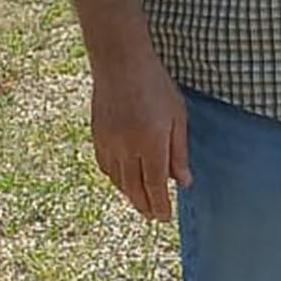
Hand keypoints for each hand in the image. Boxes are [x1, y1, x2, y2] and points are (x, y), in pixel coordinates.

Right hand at [90, 49, 190, 219]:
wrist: (120, 63)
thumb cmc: (155, 86)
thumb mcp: (178, 117)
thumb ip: (179, 152)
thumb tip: (183, 182)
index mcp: (150, 143)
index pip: (154, 186)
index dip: (159, 205)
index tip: (165, 217)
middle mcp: (126, 148)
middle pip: (134, 189)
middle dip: (145, 206)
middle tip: (154, 216)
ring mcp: (108, 143)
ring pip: (118, 181)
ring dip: (130, 195)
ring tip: (142, 202)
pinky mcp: (97, 137)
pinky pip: (106, 167)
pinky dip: (116, 179)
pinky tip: (124, 180)